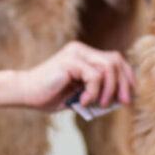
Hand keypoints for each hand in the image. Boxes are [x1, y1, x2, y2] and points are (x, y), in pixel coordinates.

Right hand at [17, 41, 134, 112]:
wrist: (25, 93)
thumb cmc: (50, 95)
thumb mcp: (79, 95)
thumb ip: (97, 92)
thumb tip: (120, 98)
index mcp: (84, 54)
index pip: (115, 59)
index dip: (126, 75)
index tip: (129, 93)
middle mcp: (81, 50)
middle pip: (115, 60)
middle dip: (123, 83)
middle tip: (122, 102)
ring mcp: (76, 53)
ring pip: (108, 68)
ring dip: (108, 90)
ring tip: (99, 104)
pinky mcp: (70, 61)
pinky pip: (94, 76)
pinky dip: (93, 93)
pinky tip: (82, 102)